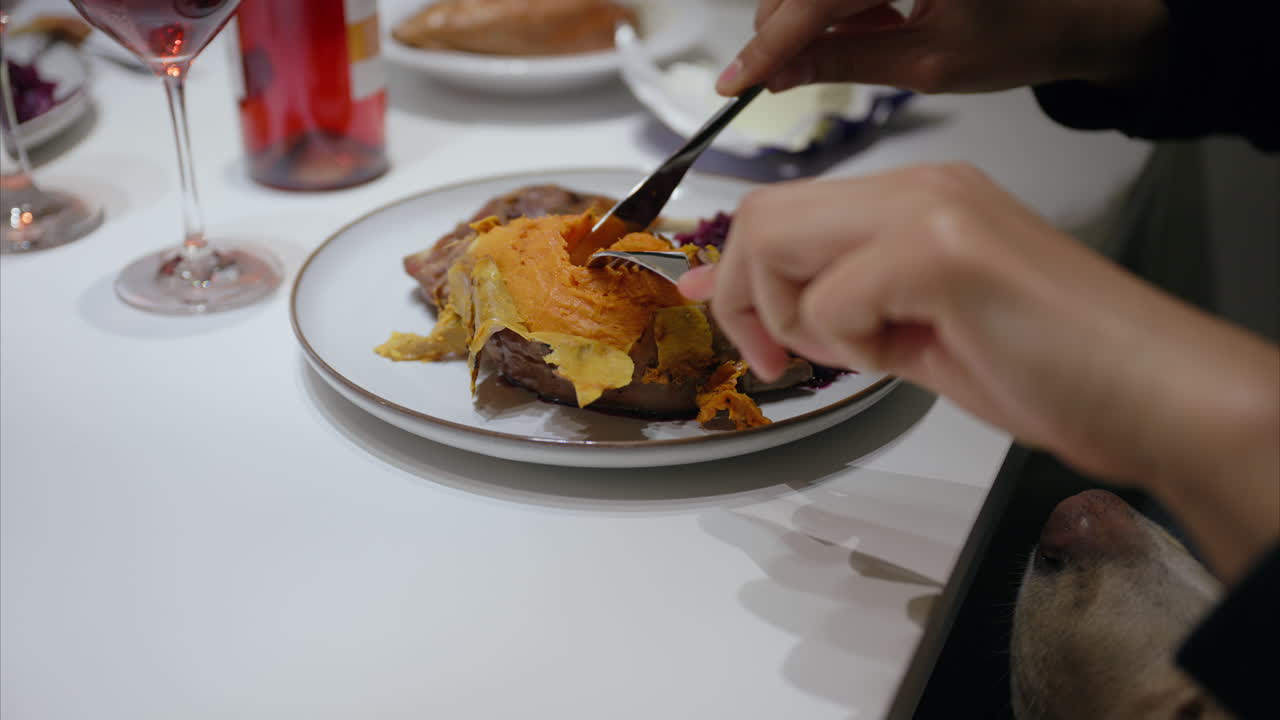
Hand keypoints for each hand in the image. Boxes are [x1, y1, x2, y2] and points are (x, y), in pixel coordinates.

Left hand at [678, 165, 1278, 577]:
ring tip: (874, 354)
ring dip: (798, 322)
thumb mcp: (919, 334)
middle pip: (762, 216)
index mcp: (918, 200)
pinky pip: (830, 299)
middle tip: (777, 360)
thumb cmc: (1052, 368)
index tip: (707, 306)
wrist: (1154, 394)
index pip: (783, 209)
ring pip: (778, 244)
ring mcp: (930, 213)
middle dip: (743, 298)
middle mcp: (920, 190)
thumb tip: (754, 309)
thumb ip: (834, 311)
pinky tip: (910, 354)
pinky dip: (849, 343)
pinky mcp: (942, 254)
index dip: (730, 267)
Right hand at [716, 0, 1168, 95]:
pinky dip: (845, 2)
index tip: (733, 83)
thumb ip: (842, 65)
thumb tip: (775, 76)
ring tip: (877, 36)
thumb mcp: (925, 65)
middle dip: (787, 28)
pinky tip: (882, 17)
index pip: (813, 2)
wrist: (1070, 14)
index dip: (768, 46)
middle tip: (788, 74)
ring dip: (818, 14)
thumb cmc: (1019, 37)